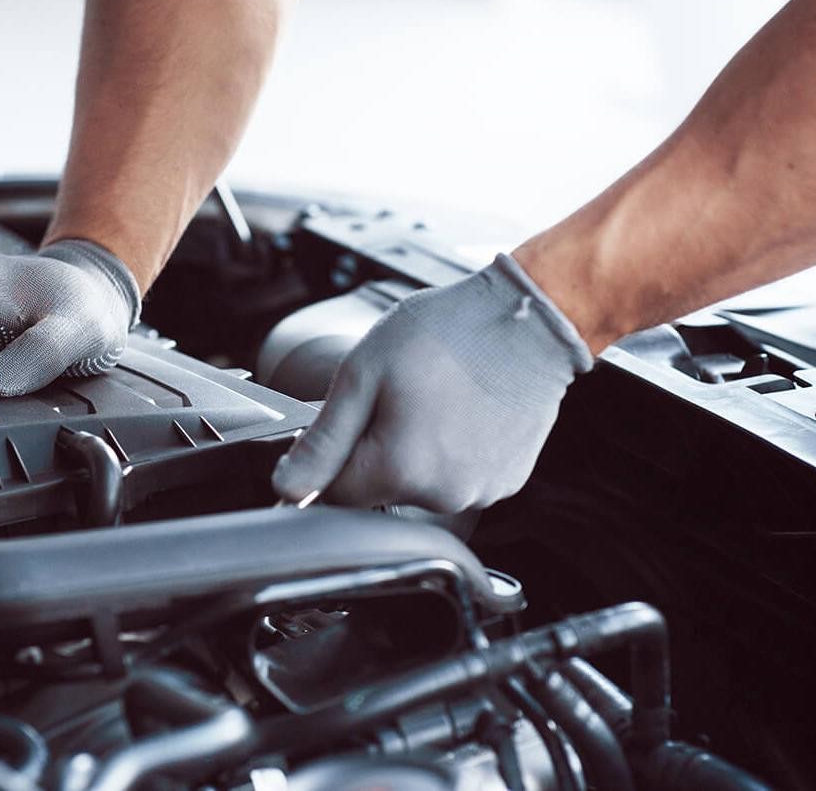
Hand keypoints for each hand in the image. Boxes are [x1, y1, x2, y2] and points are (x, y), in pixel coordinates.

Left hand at [271, 254, 592, 512]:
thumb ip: (323, 440)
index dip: (330, 458)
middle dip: (375, 451)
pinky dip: (454, 453)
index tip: (346, 422)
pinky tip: (463, 413)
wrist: (527, 321)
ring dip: (416, 453)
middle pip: (379, 491)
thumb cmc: (450, 334)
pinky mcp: (507, 482)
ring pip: (421, 485)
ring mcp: (481, 491)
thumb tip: (288, 486)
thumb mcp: (363, 374)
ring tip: (436, 400)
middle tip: (396, 397)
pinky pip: (460, 478)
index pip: (334, 494)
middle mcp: (443, 494)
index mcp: (400, 470)